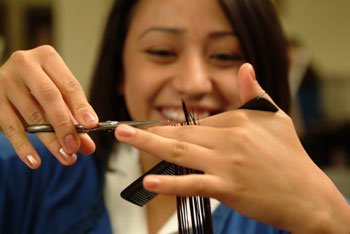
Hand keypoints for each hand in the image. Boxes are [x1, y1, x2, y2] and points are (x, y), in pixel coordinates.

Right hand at [0, 45, 97, 167]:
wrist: (9, 79)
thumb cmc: (40, 87)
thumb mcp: (60, 96)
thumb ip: (74, 118)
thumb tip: (88, 147)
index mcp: (47, 57)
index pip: (68, 84)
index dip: (81, 106)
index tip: (92, 125)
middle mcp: (25, 63)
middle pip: (49, 96)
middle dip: (64, 125)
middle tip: (75, 147)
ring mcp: (6, 79)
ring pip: (31, 114)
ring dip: (50, 140)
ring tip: (65, 157)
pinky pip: (11, 126)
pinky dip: (24, 146)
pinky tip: (35, 161)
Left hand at [115, 64, 349, 232]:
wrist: (307, 195)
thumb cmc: (290, 156)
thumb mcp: (275, 116)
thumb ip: (254, 92)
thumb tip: (244, 67)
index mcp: (238, 120)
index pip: (199, 122)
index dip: (175, 129)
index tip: (156, 131)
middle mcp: (229, 138)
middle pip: (183, 133)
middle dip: (151, 131)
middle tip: (124, 129)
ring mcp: (227, 163)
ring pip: (182, 152)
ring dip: (150, 144)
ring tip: (126, 138)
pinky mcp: (227, 187)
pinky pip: (194, 183)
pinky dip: (171, 183)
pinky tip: (151, 181)